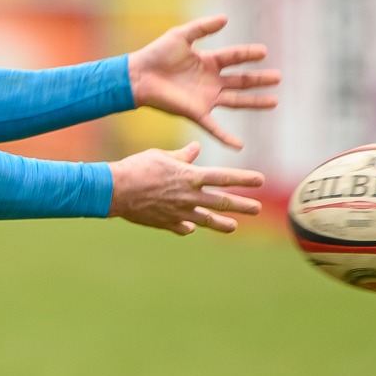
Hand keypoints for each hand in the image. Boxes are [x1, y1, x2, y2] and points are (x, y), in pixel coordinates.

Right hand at [110, 143, 264, 234]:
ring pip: (206, 219)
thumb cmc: (136, 168)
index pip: (224, 177)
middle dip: (242, 205)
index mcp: (190, 176)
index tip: (260, 180)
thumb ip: (182, 156)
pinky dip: (188, 227)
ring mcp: (179, 212)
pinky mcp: (166, 223)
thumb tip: (196, 148)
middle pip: (222, 201)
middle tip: (258, 209)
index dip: (244, 178)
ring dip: (223, 223)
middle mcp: (189, 196)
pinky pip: (182, 226)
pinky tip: (191, 228)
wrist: (114, 191)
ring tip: (234, 226)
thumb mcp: (161, 156)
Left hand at [127, 16, 279, 148]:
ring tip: (274, 102)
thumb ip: (203, 28)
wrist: (138, 76)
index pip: (234, 57)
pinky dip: (226, 137)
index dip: (248, 54)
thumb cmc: (156, 55)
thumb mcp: (181, 36)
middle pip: (241, 81)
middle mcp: (211, 81)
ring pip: (236, 101)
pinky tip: (239, 145)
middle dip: (259, 80)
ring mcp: (205, 98)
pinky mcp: (195, 113)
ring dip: (255, 102)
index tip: (264, 52)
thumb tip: (226, 18)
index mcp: (208, 62)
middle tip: (278, 78)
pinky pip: (214, 127)